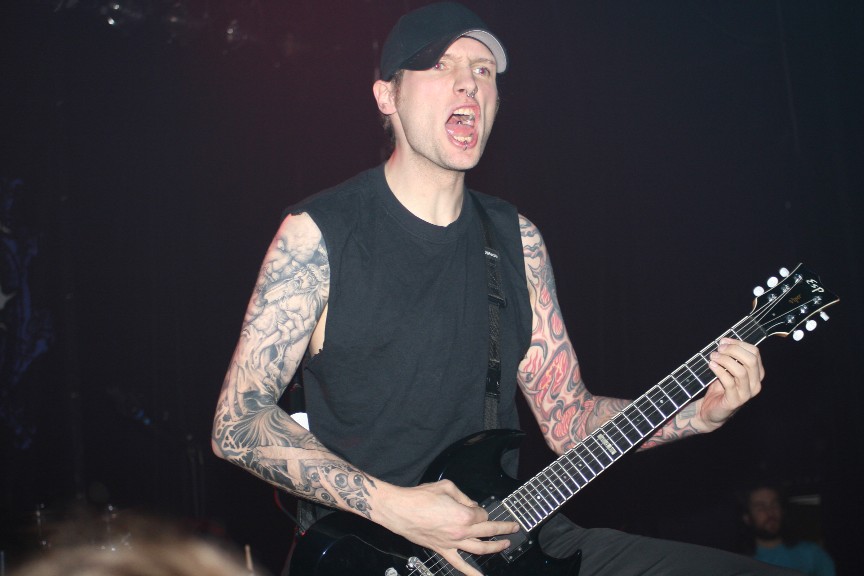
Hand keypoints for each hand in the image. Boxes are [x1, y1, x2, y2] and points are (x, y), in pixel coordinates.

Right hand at [375, 480, 519, 575]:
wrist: (400, 510)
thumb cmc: (420, 497)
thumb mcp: (446, 487)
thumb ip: (463, 496)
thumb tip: (471, 504)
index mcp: (464, 514)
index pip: (482, 514)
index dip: (481, 509)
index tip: (476, 507)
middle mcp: (461, 531)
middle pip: (488, 531)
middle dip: (503, 528)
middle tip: (514, 527)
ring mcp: (452, 543)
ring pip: (480, 549)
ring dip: (496, 547)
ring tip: (506, 544)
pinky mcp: (442, 550)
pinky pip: (459, 564)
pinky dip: (471, 573)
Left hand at [697, 338, 764, 430]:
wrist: (711, 410)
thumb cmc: (720, 388)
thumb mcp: (727, 370)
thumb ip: (730, 357)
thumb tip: (724, 341)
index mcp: (756, 373)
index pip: (755, 353)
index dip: (738, 344)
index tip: (723, 341)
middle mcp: (755, 383)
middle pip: (750, 360)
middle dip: (733, 350)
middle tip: (719, 349)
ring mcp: (747, 394)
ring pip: (741, 371)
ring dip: (725, 360)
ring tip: (713, 357)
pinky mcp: (735, 401)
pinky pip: (729, 382)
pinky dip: (719, 371)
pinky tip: (711, 365)